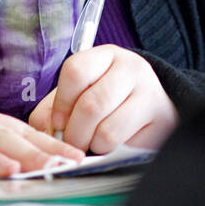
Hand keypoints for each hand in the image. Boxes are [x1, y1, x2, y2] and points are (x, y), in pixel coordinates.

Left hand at [28, 46, 177, 152]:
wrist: (150, 112)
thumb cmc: (106, 103)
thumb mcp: (76, 98)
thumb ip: (52, 110)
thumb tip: (45, 130)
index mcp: (105, 55)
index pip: (76, 70)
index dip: (61, 102)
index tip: (58, 122)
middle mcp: (130, 67)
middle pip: (90, 104)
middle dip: (73, 132)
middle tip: (71, 142)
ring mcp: (149, 91)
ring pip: (105, 128)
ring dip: (91, 143)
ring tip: (92, 142)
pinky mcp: (159, 118)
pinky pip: (121, 141)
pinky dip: (107, 149)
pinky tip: (110, 144)